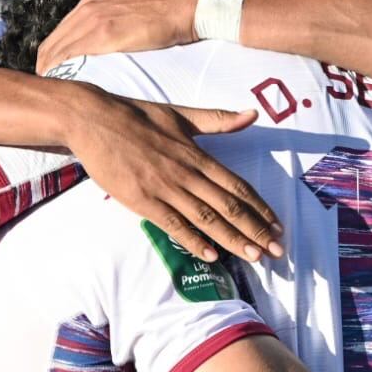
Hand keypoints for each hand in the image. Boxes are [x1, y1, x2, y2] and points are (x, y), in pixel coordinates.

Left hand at [36, 0, 197, 74]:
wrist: (187, 5)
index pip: (61, 31)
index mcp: (93, 0)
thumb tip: (113, 26)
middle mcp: (87, 7)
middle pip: (52, 42)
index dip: (55, 54)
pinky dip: (65, 72)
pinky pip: (72, 56)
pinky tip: (65, 87)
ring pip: (56, 51)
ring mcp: (93, 19)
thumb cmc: (169, 2)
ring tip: (55, 93)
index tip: (56, 72)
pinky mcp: (104, 35)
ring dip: (52, 73)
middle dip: (47, 66)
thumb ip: (116, 10)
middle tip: (51, 88)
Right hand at [64, 84, 282, 263]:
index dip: (260, 207)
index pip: (237, 186)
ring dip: (233, 239)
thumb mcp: (181, 115)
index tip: (278, 225)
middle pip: (228, 206)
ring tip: (255, 256)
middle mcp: (186, 173)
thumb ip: (218, 120)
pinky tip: (212, 256)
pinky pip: (173, 224)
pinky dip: (194, 241)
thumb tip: (252, 114)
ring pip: (206, 218)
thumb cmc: (137, 116)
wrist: (94, 120)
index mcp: (197, 154)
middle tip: (278, 251)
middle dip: (256, 230)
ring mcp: (164, 188)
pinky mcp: (142, 200)